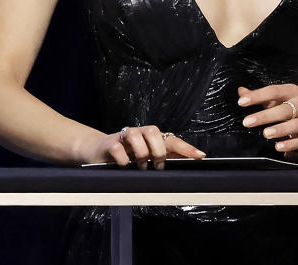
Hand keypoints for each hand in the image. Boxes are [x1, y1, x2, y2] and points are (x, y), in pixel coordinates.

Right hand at [83, 126, 204, 168]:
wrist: (98, 151)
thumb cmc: (126, 155)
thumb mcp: (147, 157)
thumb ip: (165, 158)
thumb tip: (186, 165)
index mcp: (152, 137)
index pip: (172, 140)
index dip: (186, 148)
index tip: (199, 156)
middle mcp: (140, 133)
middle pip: (154, 132)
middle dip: (158, 151)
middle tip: (157, 165)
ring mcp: (124, 136)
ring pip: (137, 136)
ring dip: (141, 154)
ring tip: (140, 166)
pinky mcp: (110, 143)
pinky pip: (118, 148)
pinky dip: (124, 160)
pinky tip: (124, 166)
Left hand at [238, 84, 297, 154]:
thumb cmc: (291, 105)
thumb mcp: (278, 97)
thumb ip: (259, 96)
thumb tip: (241, 92)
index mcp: (291, 92)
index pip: (273, 91)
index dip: (257, 96)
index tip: (241, 102)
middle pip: (284, 110)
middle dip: (265, 116)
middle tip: (247, 122)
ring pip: (294, 125)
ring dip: (280, 130)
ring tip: (266, 134)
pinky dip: (290, 145)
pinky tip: (279, 147)